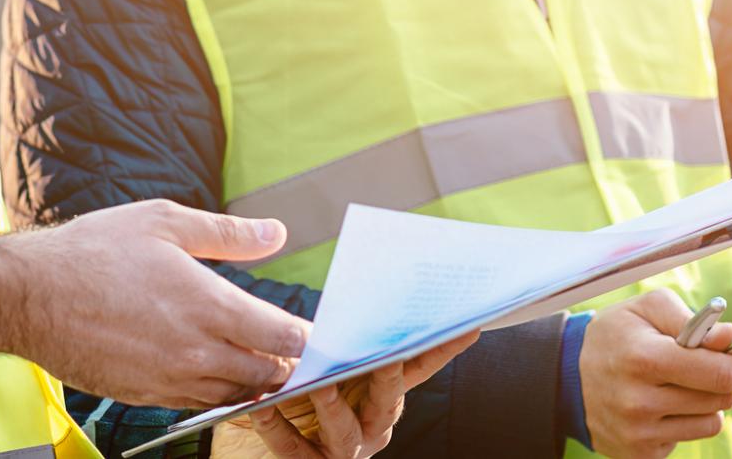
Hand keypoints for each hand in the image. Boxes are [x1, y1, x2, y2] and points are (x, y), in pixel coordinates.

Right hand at [0, 200, 309, 408]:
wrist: (30, 296)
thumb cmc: (95, 250)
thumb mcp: (164, 222)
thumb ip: (227, 234)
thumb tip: (276, 234)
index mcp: (208, 304)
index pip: (283, 337)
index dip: (306, 336)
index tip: (313, 330)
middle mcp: (196, 351)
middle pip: (268, 375)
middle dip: (287, 364)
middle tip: (295, 350)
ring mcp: (171, 380)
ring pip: (236, 395)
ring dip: (255, 382)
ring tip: (261, 362)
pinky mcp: (146, 396)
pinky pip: (199, 404)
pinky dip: (217, 392)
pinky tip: (214, 372)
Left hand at [213, 332, 478, 457]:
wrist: (289, 449)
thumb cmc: (313, 392)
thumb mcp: (336, 363)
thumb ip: (348, 339)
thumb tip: (365, 288)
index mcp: (385, 396)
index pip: (419, 367)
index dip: (443, 349)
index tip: (468, 325)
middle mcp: (374, 425)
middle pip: (388, 401)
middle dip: (388, 378)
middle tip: (386, 356)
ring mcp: (345, 450)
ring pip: (344, 431)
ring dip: (332, 407)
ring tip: (320, 385)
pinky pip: (293, 449)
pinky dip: (277, 427)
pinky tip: (262, 406)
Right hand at [582, 291, 731, 458]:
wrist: (567, 377)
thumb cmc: (615, 335)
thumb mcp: (646, 309)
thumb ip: (692, 319)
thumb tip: (730, 338)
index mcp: (643, 358)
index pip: (720, 372)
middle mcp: (639, 401)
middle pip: (721, 398)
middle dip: (727, 379)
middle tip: (714, 365)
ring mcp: (638, 433)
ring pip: (711, 422)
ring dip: (708, 402)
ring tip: (683, 384)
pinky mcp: (639, 454)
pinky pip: (688, 440)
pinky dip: (685, 421)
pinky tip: (664, 405)